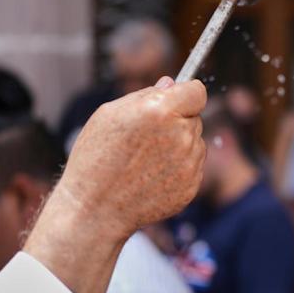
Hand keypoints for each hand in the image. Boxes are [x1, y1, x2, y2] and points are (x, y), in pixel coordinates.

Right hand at [61, 76, 206, 237]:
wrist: (96, 209)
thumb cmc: (96, 158)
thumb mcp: (109, 115)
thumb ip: (145, 96)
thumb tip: (171, 83)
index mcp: (160, 111)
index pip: (197, 91)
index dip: (187, 94)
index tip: (178, 99)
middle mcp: (181, 135)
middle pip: (195, 117)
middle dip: (178, 121)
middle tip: (148, 137)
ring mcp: (190, 163)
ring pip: (195, 142)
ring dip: (179, 144)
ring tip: (146, 159)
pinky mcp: (192, 185)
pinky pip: (194, 166)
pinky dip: (179, 167)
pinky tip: (153, 176)